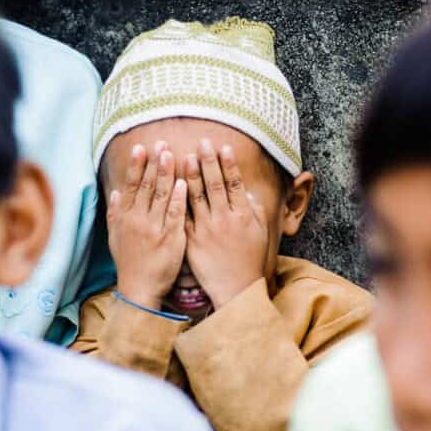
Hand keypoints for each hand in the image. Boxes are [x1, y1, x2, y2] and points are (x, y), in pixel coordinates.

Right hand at [108, 141, 187, 309]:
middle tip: (160, 143)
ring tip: (170, 154)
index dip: (135, 165)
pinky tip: (184, 182)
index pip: (131, 186)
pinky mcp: (171, 239)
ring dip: (166, 174)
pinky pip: (175, 215)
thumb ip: (115, 213)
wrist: (140, 288)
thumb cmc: (129, 261)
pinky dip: (178, 198)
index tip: (140, 148)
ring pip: (160, 196)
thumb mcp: (115, 237)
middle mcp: (138, 220)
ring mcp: (155, 229)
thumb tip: (115, 191)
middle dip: (153, 163)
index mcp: (125, 218)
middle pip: (146, 186)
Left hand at [184, 139, 268, 308]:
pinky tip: (170, 186)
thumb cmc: (249, 259)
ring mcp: (207, 230)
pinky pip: (182, 216)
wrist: (235, 288)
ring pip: (196, 197)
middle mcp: (225, 219)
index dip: (229, 164)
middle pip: (215, 185)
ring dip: (190, 175)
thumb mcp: (260, 232)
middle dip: (208, 162)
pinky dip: (176, 200)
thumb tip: (245, 190)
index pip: (235, 183)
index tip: (223, 146)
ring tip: (184, 156)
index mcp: (243, 215)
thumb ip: (254, 208)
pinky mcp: (192, 241)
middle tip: (202, 142)